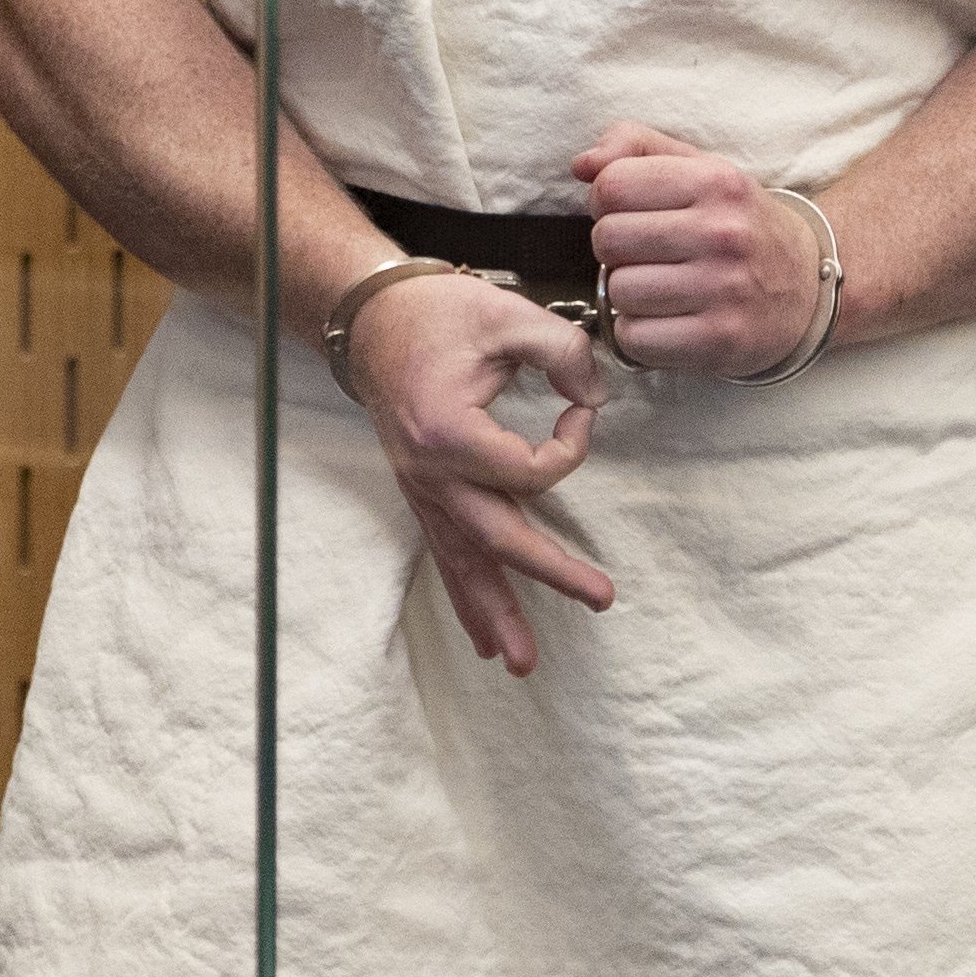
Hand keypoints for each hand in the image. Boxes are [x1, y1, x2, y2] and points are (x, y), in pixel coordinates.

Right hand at [341, 268, 616, 674]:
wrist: (375, 321)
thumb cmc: (438, 314)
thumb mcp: (508, 316)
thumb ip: (563, 352)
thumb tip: (594, 397)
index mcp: (448, 431)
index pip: (531, 470)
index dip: (572, 445)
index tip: (581, 409)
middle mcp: (430, 472)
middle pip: (498, 536)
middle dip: (550, 573)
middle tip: (600, 598)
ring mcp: (422, 490)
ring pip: (465, 562)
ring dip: (495, 614)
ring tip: (522, 662)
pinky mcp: (423, 495)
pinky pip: (446, 555)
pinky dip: (466, 598)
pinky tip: (485, 639)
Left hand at [576, 123, 828, 379]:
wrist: (809, 287)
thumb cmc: (738, 224)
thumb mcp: (700, 169)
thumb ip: (637, 147)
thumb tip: (582, 164)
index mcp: (716, 181)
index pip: (612, 185)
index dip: (607, 202)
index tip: (632, 213)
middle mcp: (723, 233)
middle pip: (608, 239)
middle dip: (615, 249)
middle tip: (645, 255)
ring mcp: (725, 289)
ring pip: (619, 291)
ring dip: (627, 294)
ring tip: (658, 288)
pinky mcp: (720, 340)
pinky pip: (635, 338)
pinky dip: (639, 334)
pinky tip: (666, 321)